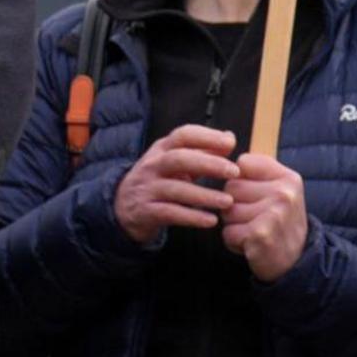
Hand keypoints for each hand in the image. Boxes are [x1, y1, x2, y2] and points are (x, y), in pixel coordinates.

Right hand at [113, 123, 239, 245]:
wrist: (122, 206)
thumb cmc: (158, 180)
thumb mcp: (175, 162)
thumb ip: (201, 151)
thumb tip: (229, 137)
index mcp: (162, 150)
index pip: (182, 135)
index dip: (206, 137)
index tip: (230, 144)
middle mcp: (152, 166)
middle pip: (178, 159)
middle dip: (208, 164)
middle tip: (234, 172)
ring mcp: (147, 188)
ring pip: (175, 189)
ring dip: (204, 195)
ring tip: (228, 201)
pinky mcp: (146, 211)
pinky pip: (170, 213)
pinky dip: (192, 217)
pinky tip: (211, 220)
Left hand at [222, 152, 309, 281]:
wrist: (298, 261)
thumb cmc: (279, 222)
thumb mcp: (279, 189)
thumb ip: (256, 168)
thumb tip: (226, 135)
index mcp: (288, 177)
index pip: (241, 164)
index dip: (241, 182)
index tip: (257, 196)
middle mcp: (284, 193)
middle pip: (230, 188)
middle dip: (235, 206)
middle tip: (257, 219)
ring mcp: (274, 214)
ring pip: (226, 211)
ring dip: (234, 225)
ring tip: (254, 231)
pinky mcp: (261, 234)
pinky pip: (227, 232)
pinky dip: (234, 242)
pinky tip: (252, 244)